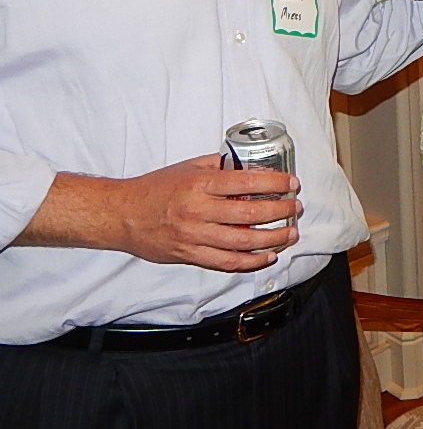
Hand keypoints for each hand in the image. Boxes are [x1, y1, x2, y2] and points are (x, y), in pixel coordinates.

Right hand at [19, 156, 301, 270]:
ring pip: (243, 241)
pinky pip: (227, 262)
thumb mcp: (188, 168)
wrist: (121, 214)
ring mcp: (194, 235)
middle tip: (295, 208)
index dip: (275, 184)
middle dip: (281, 211)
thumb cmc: (155, 189)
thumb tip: (249, 166)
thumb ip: (218, 166)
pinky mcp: (190, 255)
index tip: (292, 184)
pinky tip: (267, 256)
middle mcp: (199, 210)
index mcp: (200, 185)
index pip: (247, 183)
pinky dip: (251, 261)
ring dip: (273, 239)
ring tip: (290, 234)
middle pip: (251, 214)